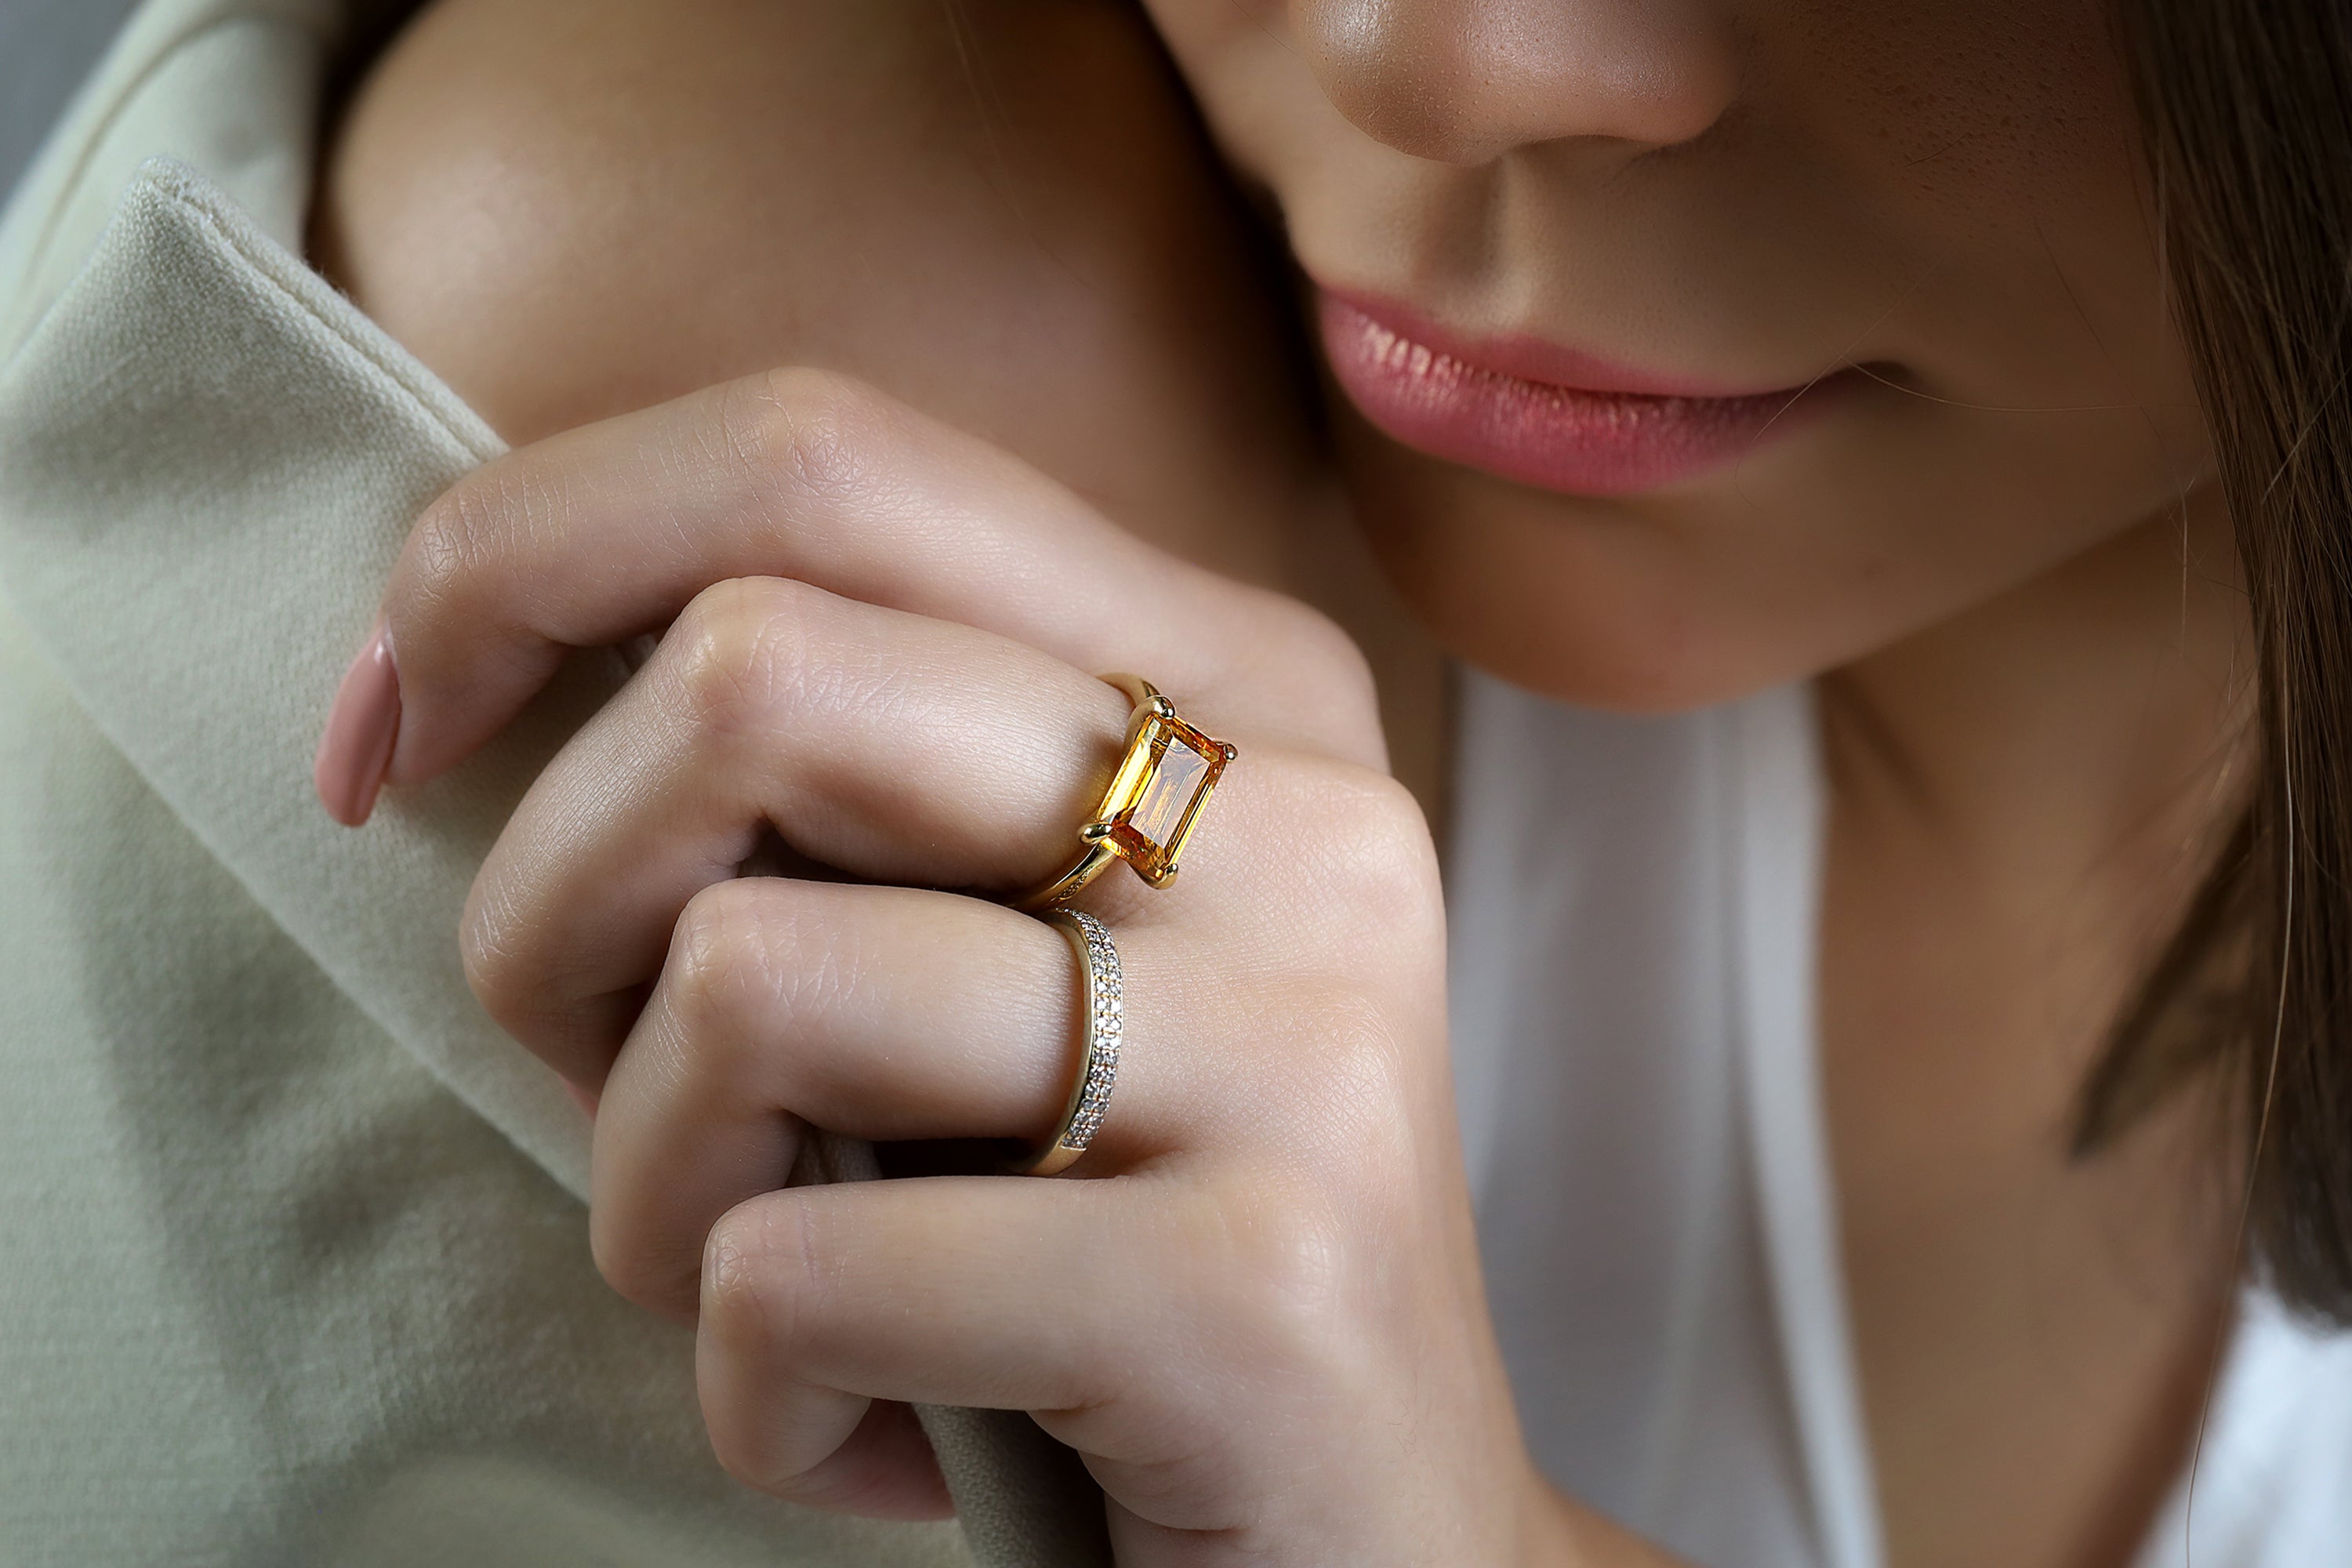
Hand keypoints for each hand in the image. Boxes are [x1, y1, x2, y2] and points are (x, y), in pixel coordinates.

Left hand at [315, 368, 1546, 1564]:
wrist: (1385, 1542)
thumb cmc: (1119, 1221)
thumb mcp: (1011, 934)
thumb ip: (845, 763)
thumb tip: (463, 655)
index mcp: (1236, 674)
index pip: (820, 455)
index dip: (526, 556)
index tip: (395, 738)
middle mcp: (1299, 809)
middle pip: (750, 677)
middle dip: (551, 906)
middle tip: (600, 1077)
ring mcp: (1301, 1034)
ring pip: (743, 979)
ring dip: (648, 1188)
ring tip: (763, 1287)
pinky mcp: (1253, 1279)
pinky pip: (797, 1271)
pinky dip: (747, 1395)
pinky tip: (863, 1440)